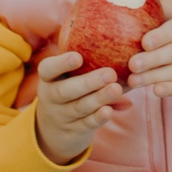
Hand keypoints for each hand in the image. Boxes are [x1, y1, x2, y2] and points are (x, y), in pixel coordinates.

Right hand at [32, 49, 126, 163]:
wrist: (55, 128)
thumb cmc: (71, 88)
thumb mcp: (68, 75)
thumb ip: (87, 59)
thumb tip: (123, 41)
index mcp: (49, 78)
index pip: (48, 69)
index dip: (61, 63)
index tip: (78, 57)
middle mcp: (51, 97)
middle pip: (65, 91)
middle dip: (88, 83)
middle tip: (110, 74)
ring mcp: (61, 116)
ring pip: (79, 108)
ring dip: (99, 99)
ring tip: (116, 89)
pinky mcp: (74, 130)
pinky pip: (86, 124)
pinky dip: (98, 118)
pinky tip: (109, 111)